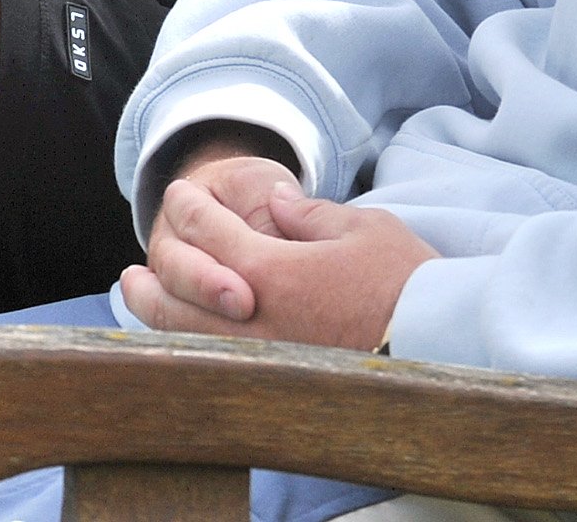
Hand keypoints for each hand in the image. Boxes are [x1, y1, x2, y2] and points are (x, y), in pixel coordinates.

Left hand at [121, 155, 435, 351]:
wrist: (441, 342)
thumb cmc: (406, 281)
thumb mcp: (362, 227)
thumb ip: (308, 215)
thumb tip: (274, 205)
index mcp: (273, 270)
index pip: (209, 232)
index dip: (189, 208)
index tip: (181, 193)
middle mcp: (256, 320)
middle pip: (180, 290)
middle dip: (155, 267)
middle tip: (137, 259)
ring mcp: (264, 358)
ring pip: (186, 336)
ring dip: (153, 313)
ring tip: (136, 295)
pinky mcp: (279, 383)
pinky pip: (213, 365)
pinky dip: (184, 347)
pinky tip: (178, 338)